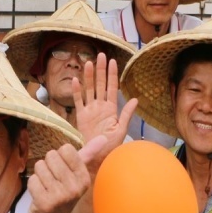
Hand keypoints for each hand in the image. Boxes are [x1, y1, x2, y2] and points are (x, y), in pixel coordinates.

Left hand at [27, 139, 105, 212]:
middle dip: (47, 165)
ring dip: (39, 176)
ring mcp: (60, 197)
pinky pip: (32, 180)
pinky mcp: (45, 203)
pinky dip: (32, 185)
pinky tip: (39, 195)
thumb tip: (104, 137)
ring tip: (46, 188)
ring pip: (40, 166)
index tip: (61, 171)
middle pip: (51, 155)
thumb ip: (87, 155)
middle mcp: (75, 188)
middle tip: (52, 181)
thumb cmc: (61, 195)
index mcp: (84, 178)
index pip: (66, 149)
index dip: (59, 157)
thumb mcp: (76, 176)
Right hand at [72, 54, 137, 171]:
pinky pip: (78, 102)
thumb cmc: (111, 147)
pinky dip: (76, 92)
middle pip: (100, 85)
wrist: (98, 158)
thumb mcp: (121, 130)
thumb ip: (126, 114)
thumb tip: (135, 100)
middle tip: (101, 55)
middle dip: (101, 70)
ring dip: (89, 77)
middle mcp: (100, 107)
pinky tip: (76, 80)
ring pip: (89, 90)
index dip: (112, 75)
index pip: (112, 88)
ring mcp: (90, 111)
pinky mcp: (80, 117)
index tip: (113, 61)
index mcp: (111, 109)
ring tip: (89, 63)